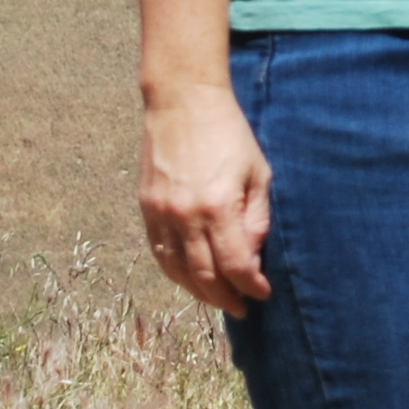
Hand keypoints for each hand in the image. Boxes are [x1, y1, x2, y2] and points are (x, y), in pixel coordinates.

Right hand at [137, 80, 274, 311]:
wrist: (182, 100)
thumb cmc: (228, 132)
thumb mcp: (258, 171)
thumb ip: (256, 218)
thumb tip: (252, 258)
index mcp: (218, 205)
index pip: (236, 265)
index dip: (251, 286)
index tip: (262, 293)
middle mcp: (185, 216)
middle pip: (204, 277)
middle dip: (225, 298)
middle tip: (242, 307)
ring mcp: (161, 214)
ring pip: (177, 272)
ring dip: (199, 292)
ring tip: (218, 298)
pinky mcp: (146, 208)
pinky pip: (159, 254)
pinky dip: (175, 273)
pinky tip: (190, 278)